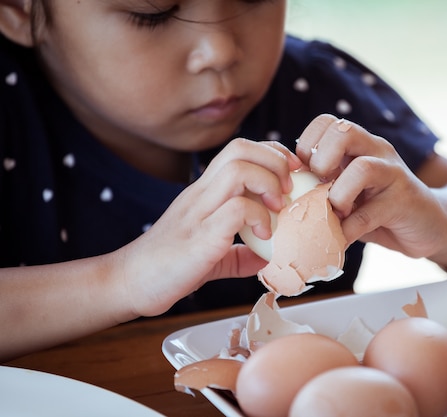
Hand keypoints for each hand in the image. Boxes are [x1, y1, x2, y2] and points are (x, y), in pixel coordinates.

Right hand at [117, 139, 301, 316]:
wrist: (130, 283)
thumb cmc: (170, 267)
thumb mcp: (212, 255)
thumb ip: (240, 253)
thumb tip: (266, 257)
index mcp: (205, 192)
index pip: (240, 149)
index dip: (272, 153)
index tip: (291, 175)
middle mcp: (201, 193)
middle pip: (241, 148)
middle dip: (275, 161)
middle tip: (289, 189)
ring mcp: (198, 212)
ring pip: (239, 170)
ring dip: (268, 184)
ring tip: (277, 209)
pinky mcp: (200, 236)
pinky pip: (236, 209)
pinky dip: (258, 217)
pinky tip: (264, 236)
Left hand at [296, 114, 446, 258]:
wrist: (430, 225)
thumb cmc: (380, 209)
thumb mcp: (349, 193)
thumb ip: (323, 189)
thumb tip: (283, 200)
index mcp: (360, 144)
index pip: (327, 122)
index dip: (306, 144)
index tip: (302, 174)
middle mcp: (377, 151)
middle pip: (343, 131)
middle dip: (321, 160)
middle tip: (318, 187)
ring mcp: (393, 173)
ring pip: (362, 168)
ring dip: (338, 196)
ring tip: (334, 213)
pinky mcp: (404, 201)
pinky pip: (370, 212)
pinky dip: (349, 229)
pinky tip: (342, 238)